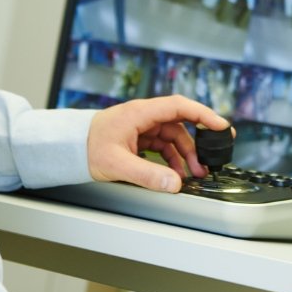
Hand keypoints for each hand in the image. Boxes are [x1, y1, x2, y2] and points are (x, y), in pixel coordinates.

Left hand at [87, 95, 229, 191]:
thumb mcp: (118, 164)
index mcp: (141, 113)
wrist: (69, 148)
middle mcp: (144, 116)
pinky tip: (176, 174)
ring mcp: (142, 127)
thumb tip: (175, 183)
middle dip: (199, 140)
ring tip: (195, 173)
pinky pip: (163, 146)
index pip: (179, 107)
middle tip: (216, 152)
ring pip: (173, 137)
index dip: (203, 114)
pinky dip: (173, 159)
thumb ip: (148, 175)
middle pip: (180, 124)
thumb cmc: (87, 147)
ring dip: (186, 155)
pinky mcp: (139, 138)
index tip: (221, 126)